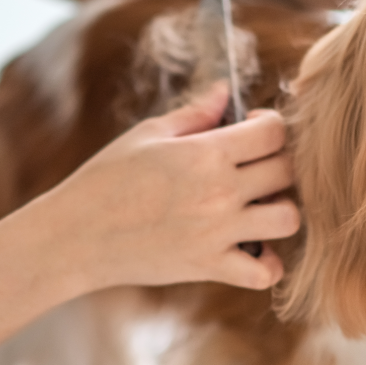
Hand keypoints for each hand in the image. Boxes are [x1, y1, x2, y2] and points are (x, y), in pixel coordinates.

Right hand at [39, 85, 300, 290]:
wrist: (76, 235)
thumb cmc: (105, 179)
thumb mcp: (147, 136)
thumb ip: (194, 113)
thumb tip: (226, 91)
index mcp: (205, 153)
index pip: (273, 132)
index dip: (269, 125)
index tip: (252, 129)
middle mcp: (219, 193)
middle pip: (287, 171)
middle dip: (278, 162)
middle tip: (255, 167)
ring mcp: (217, 233)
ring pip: (288, 219)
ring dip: (281, 209)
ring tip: (257, 206)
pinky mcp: (209, 267)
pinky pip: (264, 273)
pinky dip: (267, 263)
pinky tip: (250, 247)